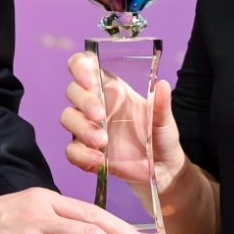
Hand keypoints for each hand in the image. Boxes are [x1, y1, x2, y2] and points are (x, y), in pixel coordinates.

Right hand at [60, 51, 189, 208]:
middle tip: (100, 115)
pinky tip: (98, 159)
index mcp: (112, 89)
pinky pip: (71, 150)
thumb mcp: (164, 120)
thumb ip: (161, 104)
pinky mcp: (86, 152)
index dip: (80, 66)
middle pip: (73, 90)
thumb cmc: (160, 136)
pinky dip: (81, 154)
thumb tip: (163, 85)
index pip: (85, 66)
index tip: (88, 80)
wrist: (161, 168)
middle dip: (84, 101)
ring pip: (68, 118)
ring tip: (102, 141)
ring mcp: (88, 128)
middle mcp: (96, 104)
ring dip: (81, 128)